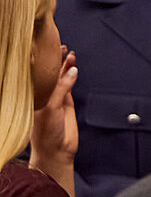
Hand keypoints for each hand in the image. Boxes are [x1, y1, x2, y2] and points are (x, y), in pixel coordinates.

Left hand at [30, 49, 77, 196]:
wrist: (57, 150)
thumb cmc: (46, 133)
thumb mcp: (51, 108)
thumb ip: (61, 88)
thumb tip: (71, 71)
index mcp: (32, 96)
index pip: (36, 74)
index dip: (41, 61)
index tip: (44, 48)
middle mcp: (42, 95)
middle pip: (48, 73)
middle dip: (53, 60)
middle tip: (59, 46)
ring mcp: (54, 98)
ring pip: (59, 77)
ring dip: (64, 66)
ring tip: (68, 54)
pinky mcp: (66, 102)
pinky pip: (69, 85)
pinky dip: (71, 75)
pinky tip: (73, 68)